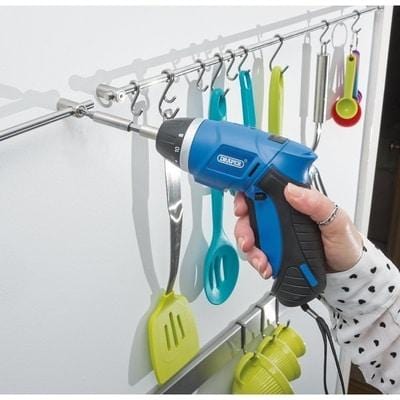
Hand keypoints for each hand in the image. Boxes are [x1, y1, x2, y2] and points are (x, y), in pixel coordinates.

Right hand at [233, 183, 362, 278]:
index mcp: (295, 201)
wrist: (346, 275)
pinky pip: (257, 253)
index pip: (264, 189)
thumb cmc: (345, 244)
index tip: (242, 208)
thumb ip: (316, 204)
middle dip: (243, 228)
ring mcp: (277, 234)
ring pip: (250, 235)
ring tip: (261, 260)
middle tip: (248, 241)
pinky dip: (257, 261)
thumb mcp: (337, 221)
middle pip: (250, 214)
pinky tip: (266, 267)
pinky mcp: (275, 251)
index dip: (247, 195)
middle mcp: (282, 215)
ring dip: (250, 248)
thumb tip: (292, 190)